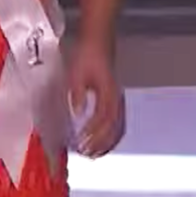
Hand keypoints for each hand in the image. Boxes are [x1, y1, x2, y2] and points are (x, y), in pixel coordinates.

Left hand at [69, 40, 124, 158]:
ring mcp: (118, 100)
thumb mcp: (77, 73)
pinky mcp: (115, 100)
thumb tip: (78, 113)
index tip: (81, 142)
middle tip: (85, 153)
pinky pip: (117, 124)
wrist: (99, 42)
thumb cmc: (87, 56)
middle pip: (113, 127)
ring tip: (93, 154)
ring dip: (106, 143)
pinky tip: (102, 143)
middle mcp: (116, 98)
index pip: (103, 118)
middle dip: (100, 143)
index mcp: (108, 92)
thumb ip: (77, 94)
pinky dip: (111, 136)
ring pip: (118, 128)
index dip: (93, 132)